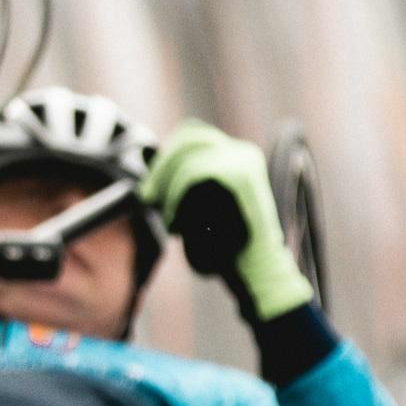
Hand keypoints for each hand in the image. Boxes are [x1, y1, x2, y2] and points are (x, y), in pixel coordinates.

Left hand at [138, 120, 311, 321]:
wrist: (255, 271)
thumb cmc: (224, 246)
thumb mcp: (199, 205)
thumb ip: (181, 182)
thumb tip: (150, 160)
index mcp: (237, 155)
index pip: (192, 134)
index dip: (165, 158)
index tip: (150, 189)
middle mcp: (243, 153)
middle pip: (189, 139)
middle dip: (162, 170)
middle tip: (149, 199)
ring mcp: (244, 163)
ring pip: (190, 160)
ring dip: (171, 191)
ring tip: (172, 221)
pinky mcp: (241, 177)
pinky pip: (196, 174)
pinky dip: (179, 199)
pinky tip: (179, 224)